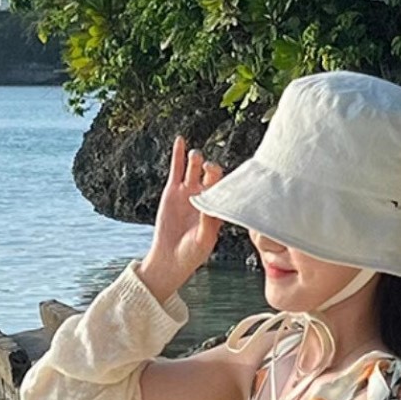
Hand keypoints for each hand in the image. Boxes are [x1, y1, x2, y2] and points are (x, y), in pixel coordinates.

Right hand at [144, 135, 225, 288]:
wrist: (170, 258)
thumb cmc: (192, 252)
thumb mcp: (204, 239)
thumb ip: (208, 222)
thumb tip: (210, 206)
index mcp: (217, 207)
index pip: (225, 188)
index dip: (228, 181)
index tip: (230, 175)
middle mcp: (204, 197)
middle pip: (212, 175)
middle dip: (212, 168)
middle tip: (210, 169)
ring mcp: (188, 192)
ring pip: (195, 169)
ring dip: (198, 160)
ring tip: (197, 156)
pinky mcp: (172, 190)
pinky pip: (177, 169)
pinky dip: (178, 154)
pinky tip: (180, 141)